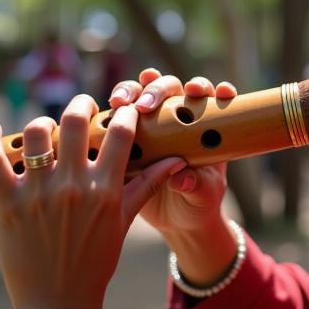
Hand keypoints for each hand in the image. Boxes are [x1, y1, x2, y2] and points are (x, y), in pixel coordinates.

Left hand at [0, 94, 184, 308]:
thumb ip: (147, 185)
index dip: (125, 113)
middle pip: (75, 120)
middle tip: (83, 106)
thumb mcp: (124, 222)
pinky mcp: (9, 204)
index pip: (120, 133)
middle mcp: (73, 185)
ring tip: (48, 128)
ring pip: (37, 132)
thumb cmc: (97, 263)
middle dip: (82, 104)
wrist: (59, 305)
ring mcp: (38, 193)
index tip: (123, 107)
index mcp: (105, 190)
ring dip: (43, 123)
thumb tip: (177, 160)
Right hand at [109, 69, 240, 286]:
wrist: (177, 221)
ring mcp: (151, 124)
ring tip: (119, 102)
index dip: (202, 87)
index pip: (206, 96)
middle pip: (168, 87)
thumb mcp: (203, 195)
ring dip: (129, 91)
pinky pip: (117, 117)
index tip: (195, 91)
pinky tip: (101, 115)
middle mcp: (178, 117)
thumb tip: (180, 178)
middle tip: (145, 104)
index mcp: (204, 124)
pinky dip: (110, 113)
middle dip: (157, 89)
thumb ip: (195, 184)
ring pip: (139, 93)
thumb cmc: (199, 202)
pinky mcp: (129, 135)